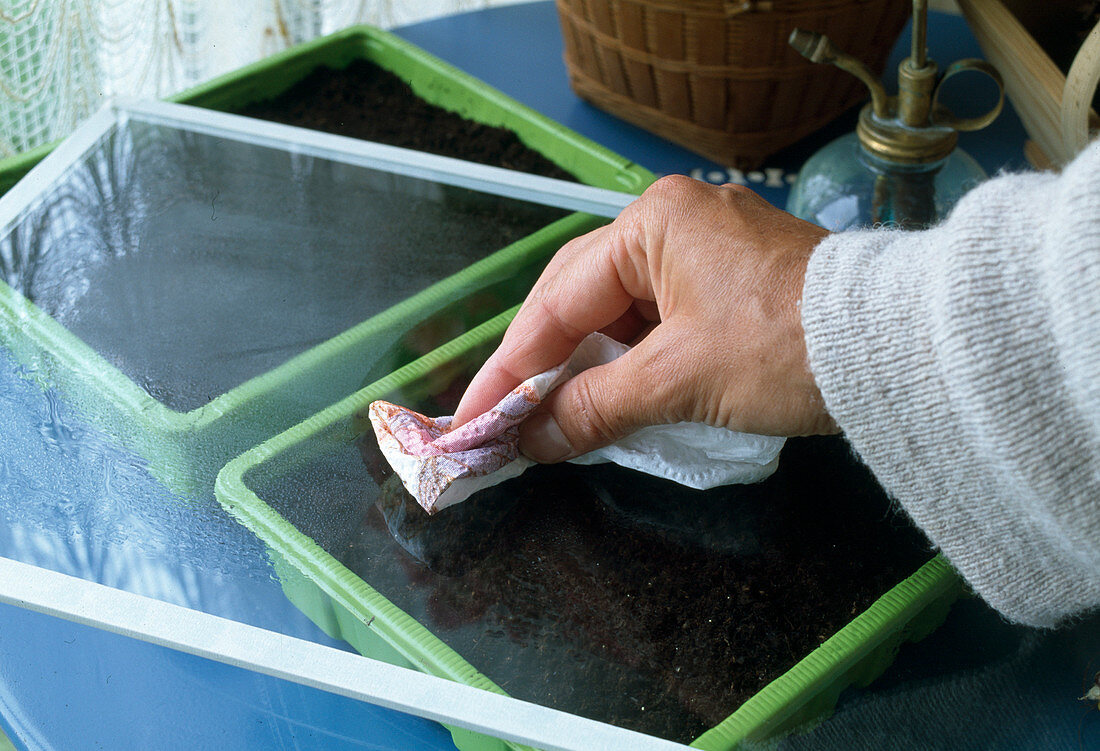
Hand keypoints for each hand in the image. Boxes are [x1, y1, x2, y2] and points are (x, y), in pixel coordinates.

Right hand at [452, 175, 836, 461]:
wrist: (901, 349)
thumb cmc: (783, 347)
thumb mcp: (678, 380)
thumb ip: (595, 407)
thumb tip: (532, 440)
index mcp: (653, 223)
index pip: (558, 301)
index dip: (512, 366)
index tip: (474, 415)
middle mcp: (677, 222)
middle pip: (584, 300)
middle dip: (545, 365)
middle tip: (503, 420)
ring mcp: (710, 249)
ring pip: (624, 313)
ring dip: (590, 367)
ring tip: (553, 418)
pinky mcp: (736, 281)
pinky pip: (663, 320)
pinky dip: (635, 362)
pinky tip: (613, 398)